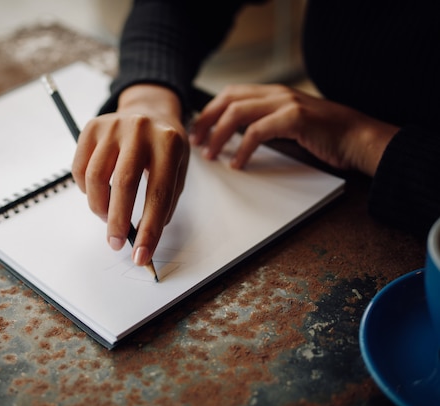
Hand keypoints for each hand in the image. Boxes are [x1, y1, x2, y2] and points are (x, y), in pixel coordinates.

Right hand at [73, 84, 189, 265]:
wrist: (150, 109)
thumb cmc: (164, 147)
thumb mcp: (178, 168)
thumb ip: (166, 200)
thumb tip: (145, 235)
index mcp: (169, 143)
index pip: (158, 194)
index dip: (149, 229)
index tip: (141, 255)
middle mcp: (140, 130)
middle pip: (123, 184)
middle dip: (117, 222)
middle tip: (115, 244)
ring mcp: (113, 126)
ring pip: (95, 178)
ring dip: (99, 207)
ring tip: (107, 217)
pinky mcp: (92, 127)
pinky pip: (80, 169)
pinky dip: (85, 189)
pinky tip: (98, 193)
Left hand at [189, 84, 398, 175]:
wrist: (358, 137)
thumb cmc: (324, 136)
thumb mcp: (288, 124)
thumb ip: (264, 124)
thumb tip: (233, 139)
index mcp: (273, 93)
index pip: (230, 94)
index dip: (209, 111)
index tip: (197, 131)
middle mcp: (277, 93)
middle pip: (228, 99)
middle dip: (206, 120)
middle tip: (195, 141)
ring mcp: (286, 103)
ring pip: (238, 113)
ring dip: (219, 135)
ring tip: (210, 154)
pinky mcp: (295, 118)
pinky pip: (258, 132)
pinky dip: (242, 149)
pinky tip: (237, 163)